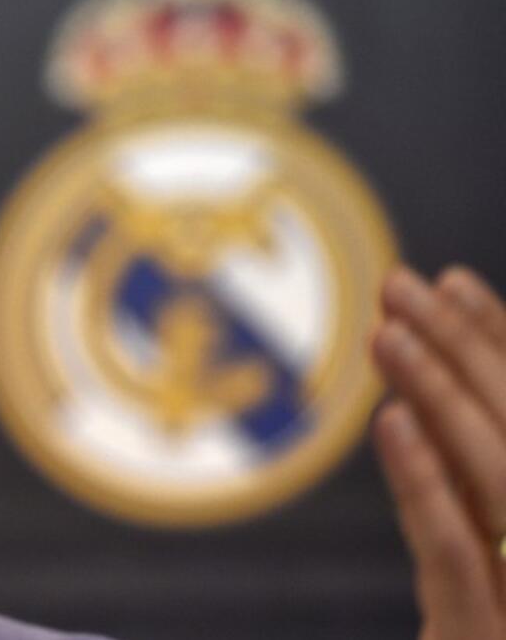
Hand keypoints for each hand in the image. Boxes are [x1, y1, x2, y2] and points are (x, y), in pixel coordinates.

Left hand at [371, 264, 505, 638]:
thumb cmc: (477, 628)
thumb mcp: (475, 586)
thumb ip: (458, 516)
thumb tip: (416, 433)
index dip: (496, 351)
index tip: (453, 289)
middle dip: (462, 351)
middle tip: (406, 280)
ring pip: (493, 475)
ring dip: (439, 393)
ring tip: (391, 325)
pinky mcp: (487, 631)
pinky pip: (459, 552)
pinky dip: (426, 484)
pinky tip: (391, 426)